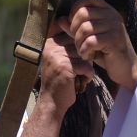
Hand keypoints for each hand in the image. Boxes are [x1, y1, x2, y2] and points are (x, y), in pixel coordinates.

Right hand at [18, 19, 93, 136]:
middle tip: (78, 70)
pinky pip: (87, 66)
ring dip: (86, 67)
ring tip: (78, 76)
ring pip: (85, 56)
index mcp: (49, 43)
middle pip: (80, 45)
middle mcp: (51, 47)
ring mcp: (57, 56)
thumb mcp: (60, 60)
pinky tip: (80, 81)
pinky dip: (88, 75)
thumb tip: (85, 33)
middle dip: (84, 58)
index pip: (72, 35)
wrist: (51, 103)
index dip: (79, 49)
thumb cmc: (59, 82)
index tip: (75, 61)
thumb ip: (68, 46)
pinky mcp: (65, 66)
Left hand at [68, 0, 136, 90]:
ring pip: (85, 28)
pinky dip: (85, 50)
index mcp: (108, 10)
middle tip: (77, 42)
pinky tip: (87, 56)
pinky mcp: (114, 40)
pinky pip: (91, 41)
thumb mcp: (89, 37)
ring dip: (78, 42)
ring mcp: (115, 27)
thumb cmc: (106, 51)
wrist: (125, 67)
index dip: (76, 8)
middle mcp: (112, 15)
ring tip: (82, 50)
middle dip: (74, 29)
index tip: (73, 24)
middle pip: (83, 13)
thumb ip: (75, 28)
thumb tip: (60, 19)